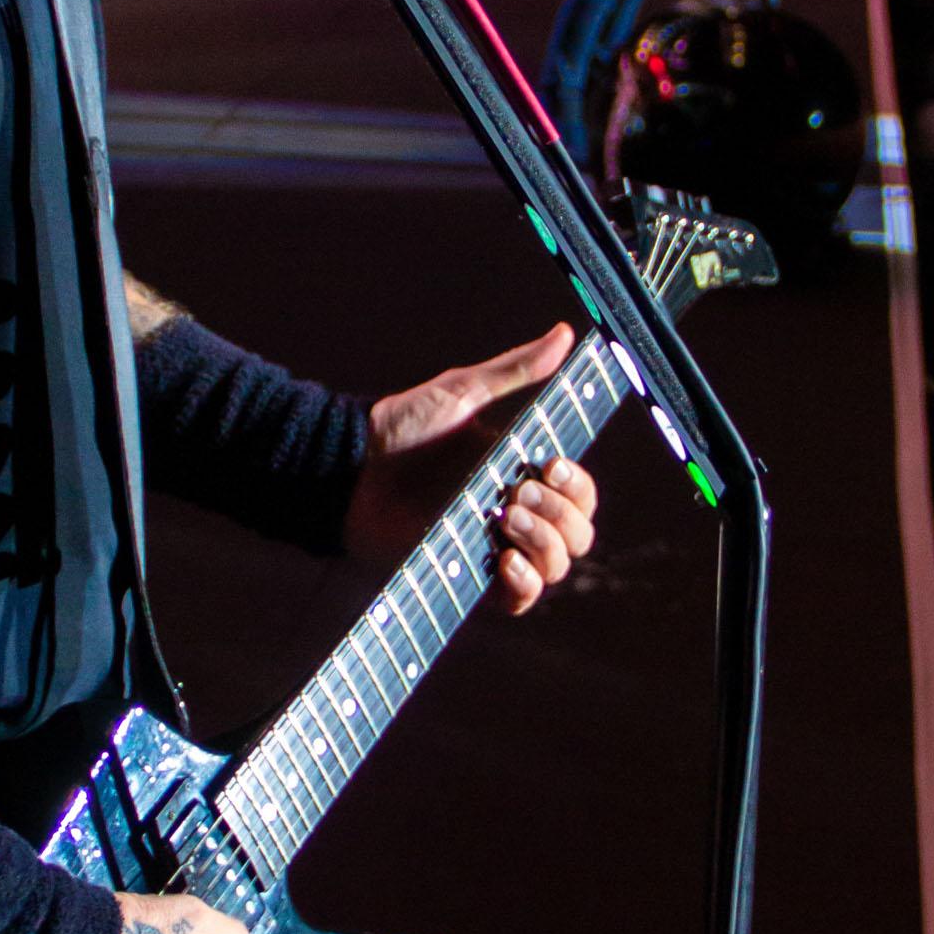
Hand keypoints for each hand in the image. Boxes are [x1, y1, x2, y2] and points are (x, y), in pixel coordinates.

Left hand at [343, 325, 599, 615]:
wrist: (353, 470)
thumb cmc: (404, 427)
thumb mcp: (463, 392)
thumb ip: (517, 370)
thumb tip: (565, 333)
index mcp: (523, 473)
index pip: (580, 493)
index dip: (578, 485)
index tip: (550, 465)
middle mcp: (517, 513)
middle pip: (578, 533)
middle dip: (560, 514)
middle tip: (517, 493)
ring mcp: (495, 548)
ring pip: (557, 566)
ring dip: (543, 544)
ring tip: (501, 515)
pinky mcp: (469, 578)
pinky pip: (519, 601)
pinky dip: (524, 584)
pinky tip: (504, 559)